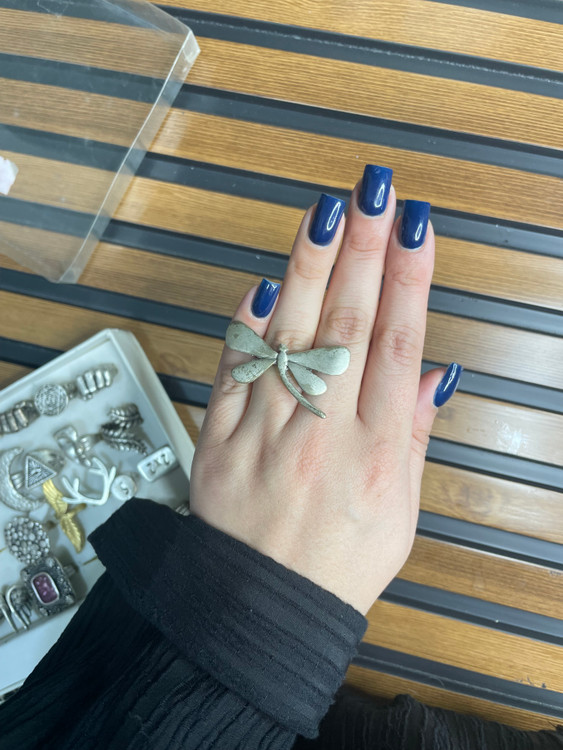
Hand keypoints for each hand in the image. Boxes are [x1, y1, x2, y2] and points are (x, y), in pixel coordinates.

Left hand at [190, 168, 460, 614]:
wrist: (260, 605)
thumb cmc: (335, 564)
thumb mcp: (400, 511)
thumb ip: (414, 434)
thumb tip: (434, 374)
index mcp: (375, 451)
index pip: (398, 344)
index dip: (409, 278)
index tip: (416, 229)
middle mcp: (322, 432)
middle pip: (346, 323)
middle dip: (363, 248)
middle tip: (373, 193)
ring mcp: (267, 430)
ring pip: (290, 333)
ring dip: (309, 267)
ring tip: (326, 213)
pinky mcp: (222, 435)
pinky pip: (232, 369)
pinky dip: (246, 324)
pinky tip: (263, 283)